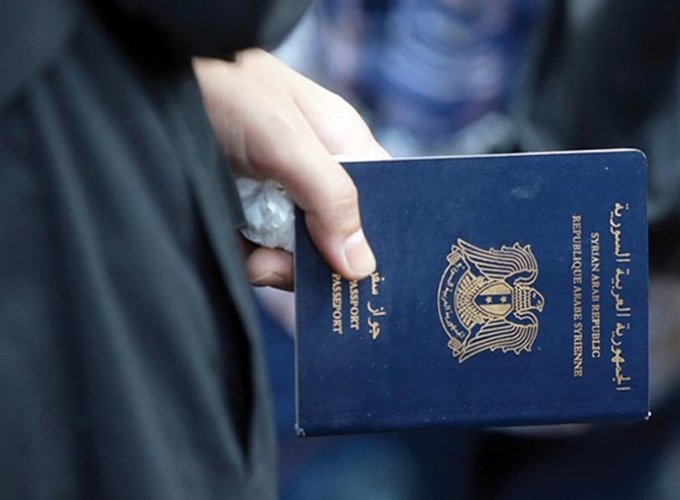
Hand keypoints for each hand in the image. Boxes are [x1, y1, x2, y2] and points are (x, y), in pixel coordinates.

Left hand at [194, 50, 388, 289]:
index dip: (375, 240)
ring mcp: (278, 196)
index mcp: (341, 146)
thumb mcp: (285, 139)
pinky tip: (234, 247)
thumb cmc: (226, 90)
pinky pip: (258, 252)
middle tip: (281, 263)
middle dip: (311, 261)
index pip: (379, 202)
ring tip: (253, 256)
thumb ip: (330, 197)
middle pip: (336, 239)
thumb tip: (362, 266)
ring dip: (273, 263)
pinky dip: (246, 259)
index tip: (357, 275)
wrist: (143, 83)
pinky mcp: (244, 213)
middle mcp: (314, 174)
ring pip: (296, 252)